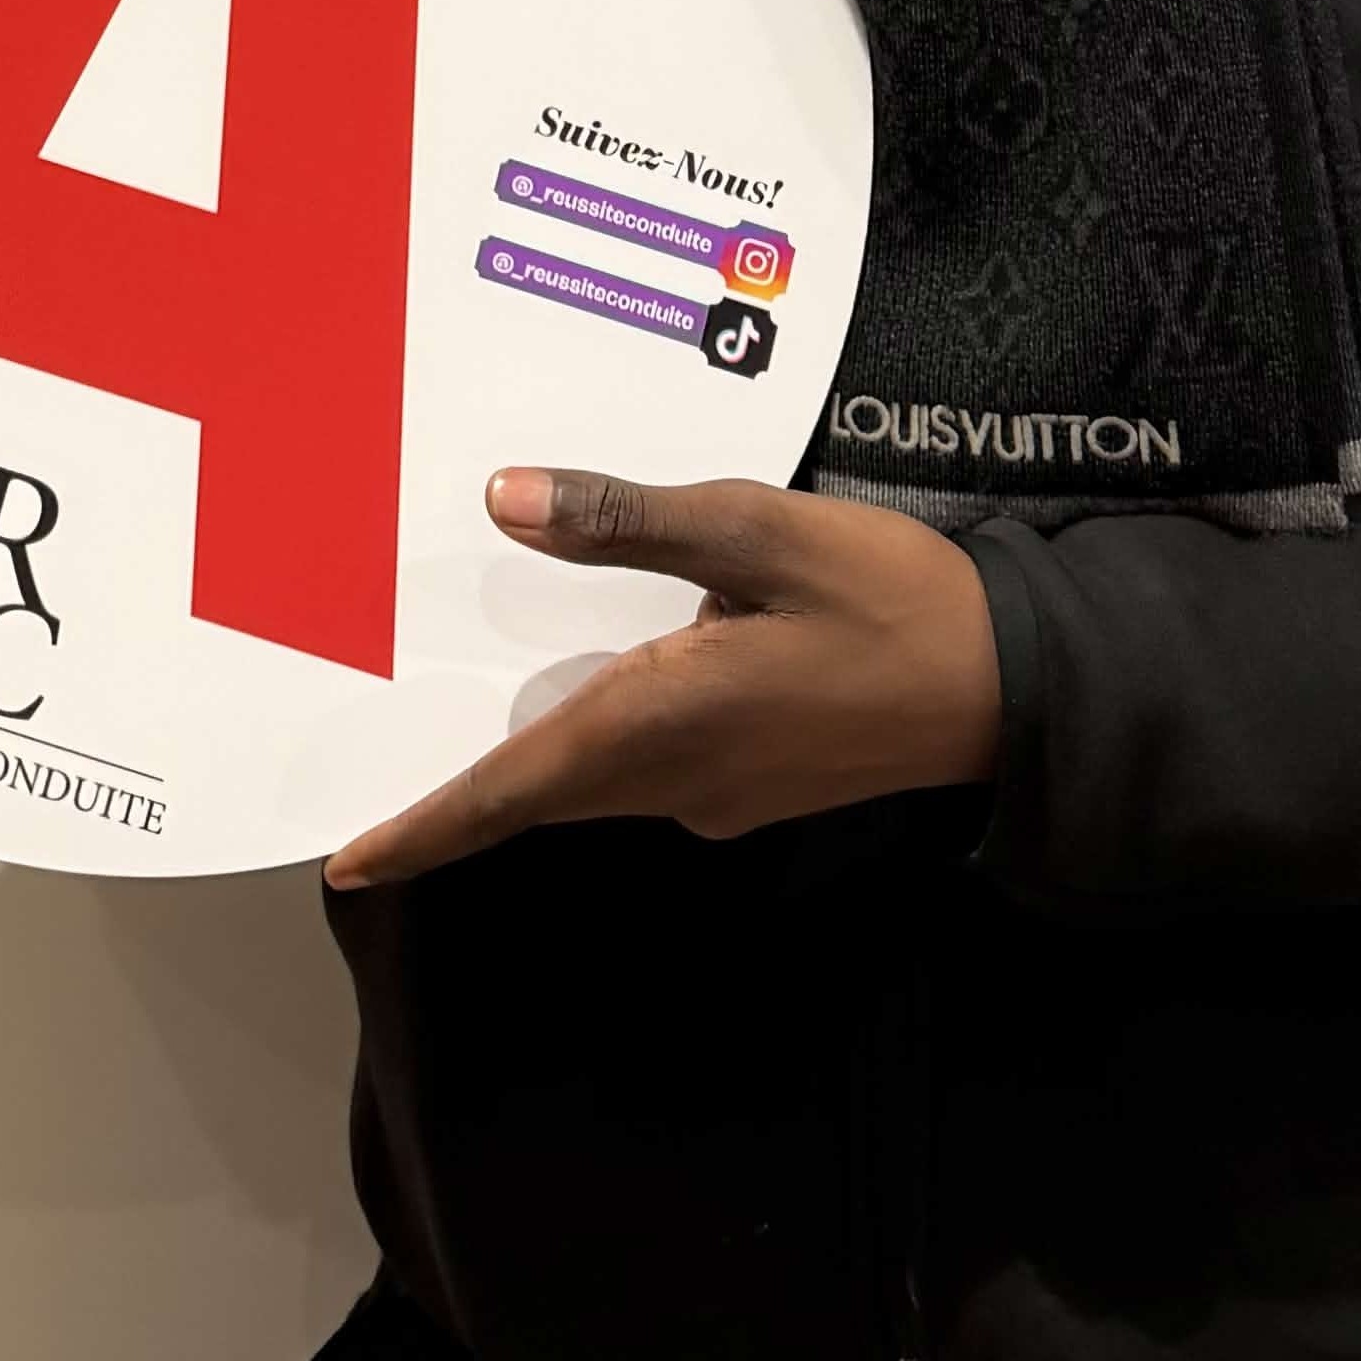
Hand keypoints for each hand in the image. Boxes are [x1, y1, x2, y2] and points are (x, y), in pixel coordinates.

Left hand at [324, 469, 1003, 889]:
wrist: (1013, 685)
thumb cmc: (886, 599)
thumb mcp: (755, 530)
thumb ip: (624, 519)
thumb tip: (504, 499)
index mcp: (660, 724)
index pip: (511, 793)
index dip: (425, 829)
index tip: (348, 862)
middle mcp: (675, 781)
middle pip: (540, 797)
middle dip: (456, 800)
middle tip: (372, 780)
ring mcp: (718, 795)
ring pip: (591, 784)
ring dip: (523, 767)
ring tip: (448, 720)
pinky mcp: (753, 785)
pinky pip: (642, 771)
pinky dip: (590, 742)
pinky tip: (582, 684)